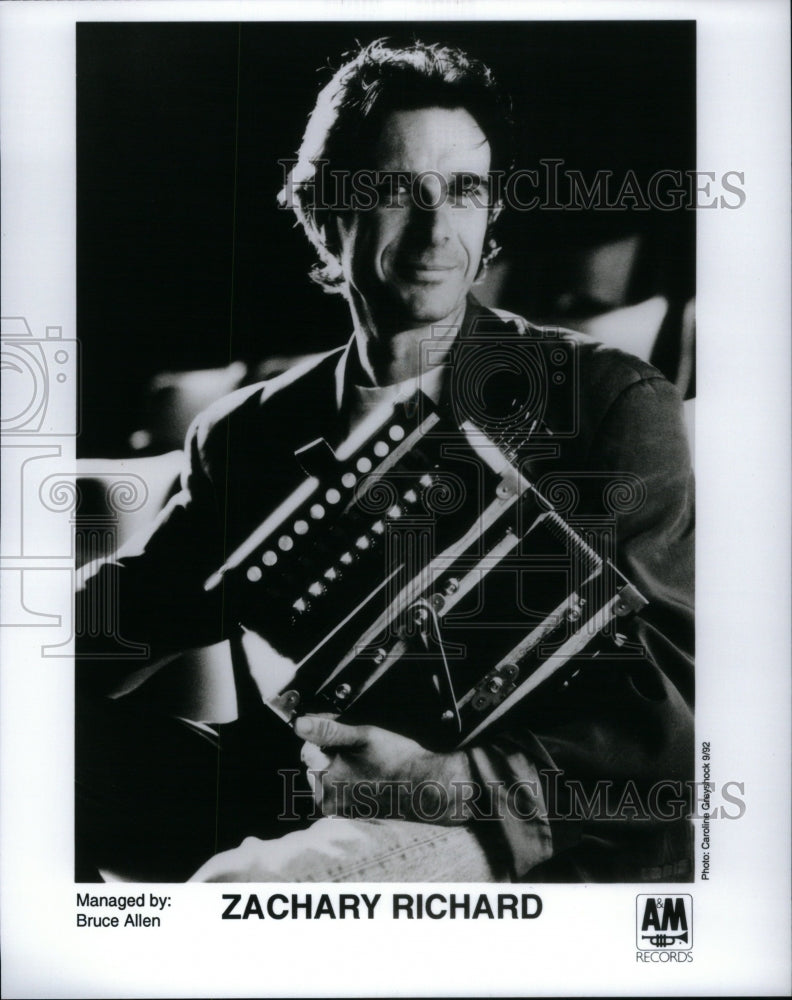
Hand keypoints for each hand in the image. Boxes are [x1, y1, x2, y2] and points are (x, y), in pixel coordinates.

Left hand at [294, 715, 472, 822]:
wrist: (428, 788)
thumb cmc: (398, 762)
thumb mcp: (362, 737)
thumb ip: (327, 730)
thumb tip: (299, 724)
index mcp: (325, 782)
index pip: (308, 748)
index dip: (326, 732)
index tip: (344, 728)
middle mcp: (328, 801)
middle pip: (317, 763)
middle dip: (332, 750)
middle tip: (361, 745)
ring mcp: (340, 811)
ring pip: (330, 775)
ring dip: (342, 764)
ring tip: (369, 761)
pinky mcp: (352, 814)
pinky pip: (342, 788)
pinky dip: (351, 777)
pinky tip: (371, 772)